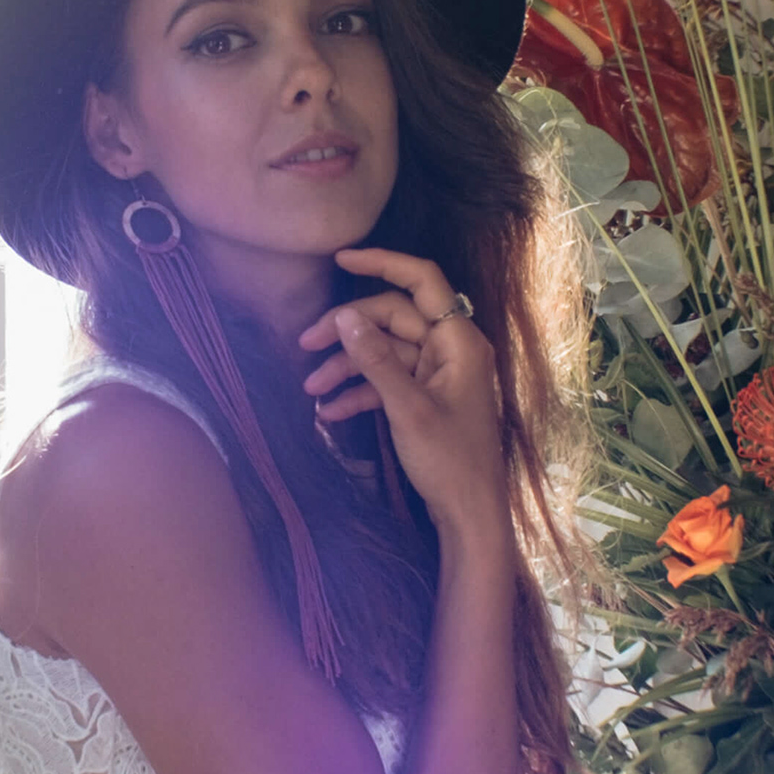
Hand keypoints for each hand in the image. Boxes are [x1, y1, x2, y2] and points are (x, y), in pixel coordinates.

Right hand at [299, 247, 506, 531]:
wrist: (469, 515)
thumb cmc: (449, 462)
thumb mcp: (407, 408)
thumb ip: (375, 360)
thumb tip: (345, 316)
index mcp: (458, 341)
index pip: (421, 280)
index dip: (381, 263)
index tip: (340, 258)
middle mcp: (451, 349)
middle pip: (392, 317)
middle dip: (348, 330)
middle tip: (304, 345)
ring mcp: (439, 374)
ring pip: (385, 352)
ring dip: (347, 367)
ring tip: (309, 388)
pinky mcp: (427, 398)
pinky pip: (388, 381)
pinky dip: (360, 392)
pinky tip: (328, 412)